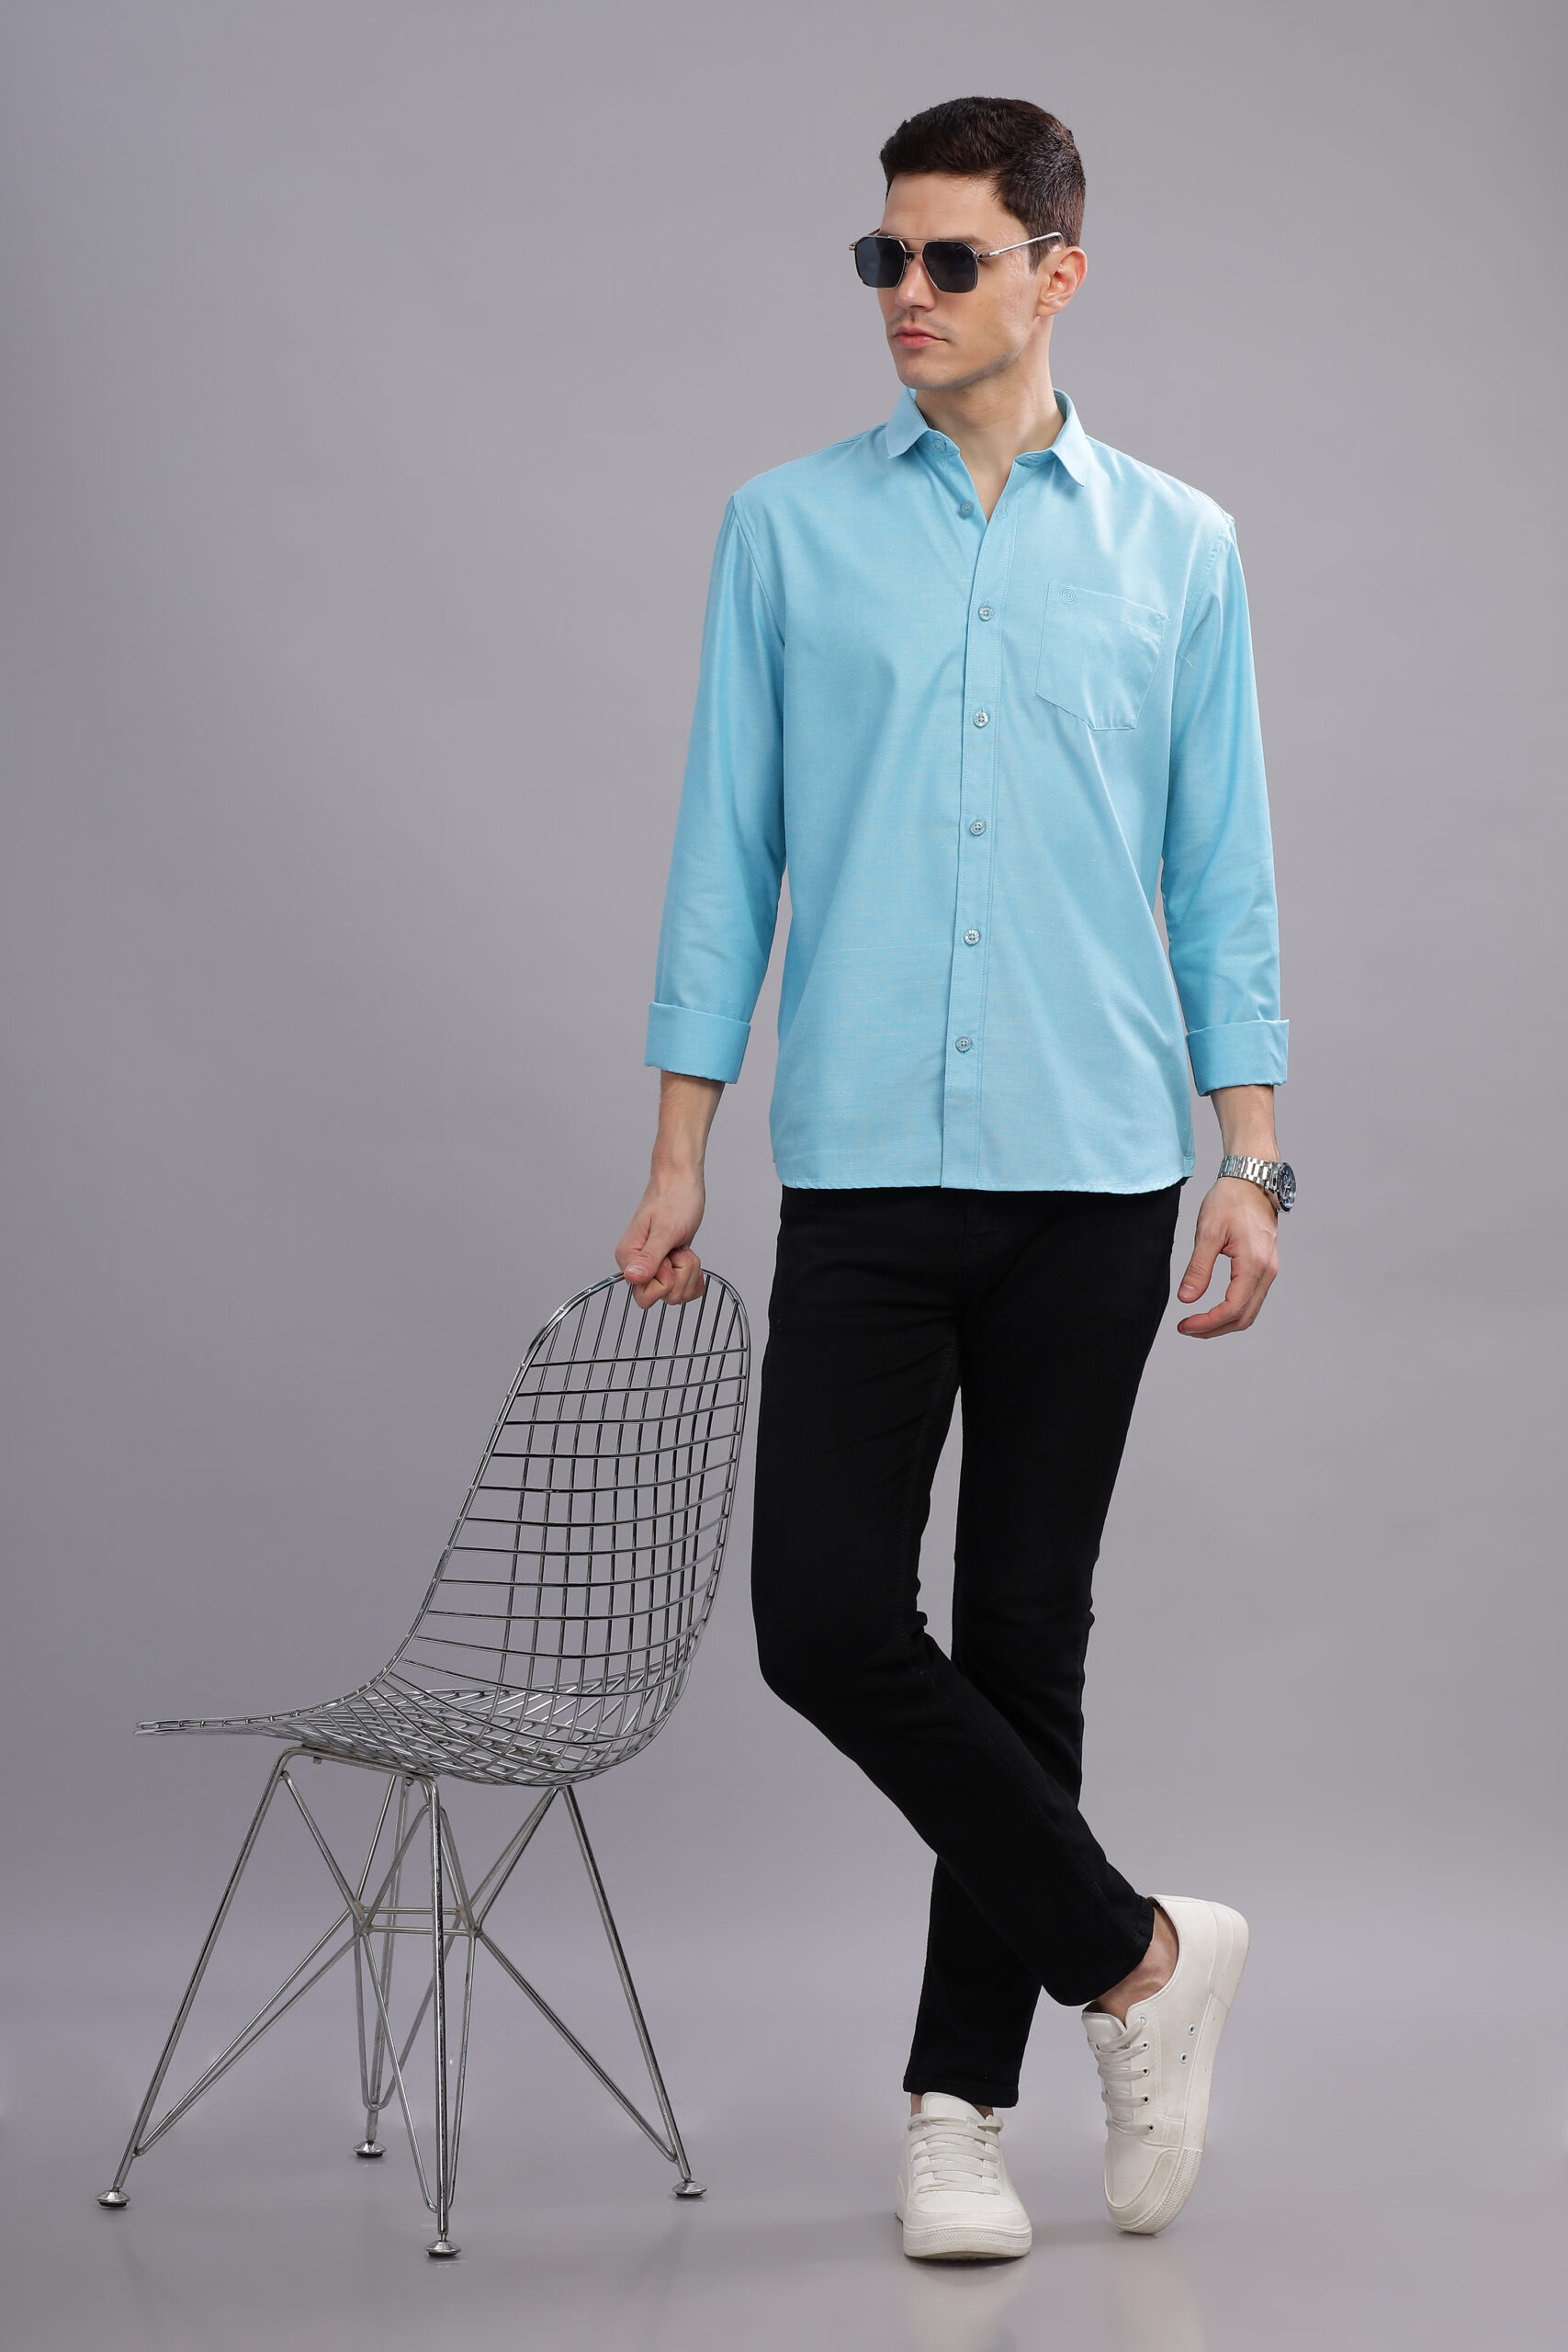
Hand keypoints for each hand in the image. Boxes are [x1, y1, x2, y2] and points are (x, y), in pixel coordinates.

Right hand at [615, 1171, 706, 1310]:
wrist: (681, 1184)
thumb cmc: (674, 1199)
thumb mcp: (665, 1229)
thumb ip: (649, 1257)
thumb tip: (632, 1278)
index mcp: (628, 1258)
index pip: (643, 1296)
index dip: (663, 1282)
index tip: (668, 1258)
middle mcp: (638, 1266)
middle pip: (664, 1298)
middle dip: (680, 1276)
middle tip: (677, 1249)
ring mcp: (654, 1267)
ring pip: (677, 1293)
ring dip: (688, 1270)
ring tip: (681, 1246)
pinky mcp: (669, 1266)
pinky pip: (685, 1287)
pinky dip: (694, 1275)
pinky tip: (689, 1255)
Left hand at [1175, 1176, 1277, 1337]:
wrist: (1251, 1180)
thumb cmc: (1230, 1200)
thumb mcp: (1208, 1232)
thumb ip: (1198, 1268)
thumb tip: (1187, 1298)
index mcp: (1254, 1264)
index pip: (1232, 1309)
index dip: (1207, 1323)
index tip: (1184, 1325)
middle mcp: (1267, 1271)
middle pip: (1244, 1317)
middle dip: (1214, 1329)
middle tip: (1186, 1328)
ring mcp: (1269, 1270)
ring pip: (1250, 1311)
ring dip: (1224, 1322)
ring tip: (1197, 1322)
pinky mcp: (1266, 1266)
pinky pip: (1252, 1298)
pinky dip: (1233, 1310)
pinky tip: (1214, 1308)